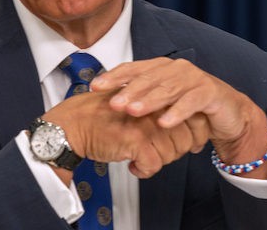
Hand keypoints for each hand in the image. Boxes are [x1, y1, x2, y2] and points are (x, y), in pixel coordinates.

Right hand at [42, 89, 208, 178]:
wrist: (74, 124)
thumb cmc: (100, 116)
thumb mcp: (135, 104)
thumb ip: (158, 109)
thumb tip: (182, 125)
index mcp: (155, 96)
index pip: (193, 117)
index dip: (193, 135)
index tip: (185, 143)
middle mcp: (154, 106)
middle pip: (186, 138)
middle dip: (176, 152)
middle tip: (158, 154)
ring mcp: (146, 122)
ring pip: (172, 153)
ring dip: (159, 161)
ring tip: (142, 157)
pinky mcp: (136, 140)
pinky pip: (155, 165)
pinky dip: (145, 170)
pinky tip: (133, 165)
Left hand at [90, 57, 266, 178]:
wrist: (229, 114)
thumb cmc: (190, 108)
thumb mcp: (162, 104)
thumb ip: (139, 101)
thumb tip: (104, 107)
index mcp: (160, 68)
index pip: (133, 69)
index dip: (113, 77)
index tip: (94, 87)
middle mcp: (175, 68)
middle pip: (148, 78)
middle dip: (128, 90)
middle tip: (113, 103)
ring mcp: (194, 78)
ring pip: (167, 88)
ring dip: (149, 100)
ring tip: (133, 111)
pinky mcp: (210, 92)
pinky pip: (191, 102)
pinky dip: (177, 112)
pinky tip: (164, 123)